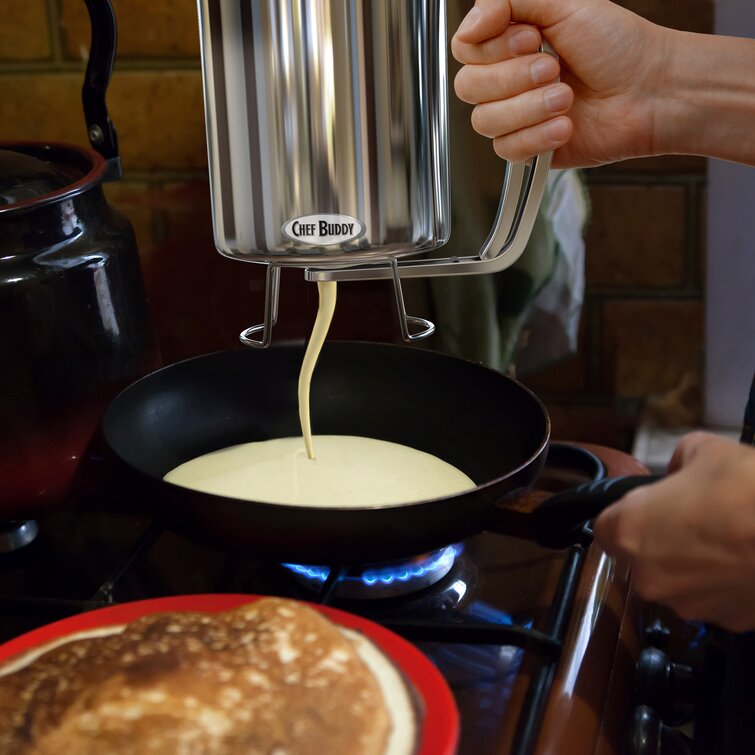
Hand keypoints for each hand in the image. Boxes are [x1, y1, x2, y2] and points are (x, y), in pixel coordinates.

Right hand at [451, 0, 671, 166]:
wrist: (651, 93)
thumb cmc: (619, 47)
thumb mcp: (565, 3)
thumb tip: (470, 24)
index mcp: (510, 41)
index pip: (465, 48)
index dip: (491, 47)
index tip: (530, 39)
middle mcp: (508, 79)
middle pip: (467, 87)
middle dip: (513, 78)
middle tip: (553, 68)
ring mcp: (516, 116)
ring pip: (485, 121)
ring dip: (529, 108)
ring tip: (566, 98)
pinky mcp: (528, 148)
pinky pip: (507, 150)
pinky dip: (538, 137)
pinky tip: (565, 126)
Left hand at [593, 432, 754, 631]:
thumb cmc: (745, 486)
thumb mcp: (702, 449)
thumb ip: (678, 463)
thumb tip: (680, 473)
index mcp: (627, 532)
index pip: (606, 529)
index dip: (629, 516)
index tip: (652, 507)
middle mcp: (648, 577)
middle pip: (643, 559)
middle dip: (663, 542)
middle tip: (698, 519)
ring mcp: (689, 606)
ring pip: (680, 583)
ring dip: (696, 566)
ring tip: (732, 540)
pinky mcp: (728, 623)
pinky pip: (717, 599)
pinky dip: (728, 585)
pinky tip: (749, 562)